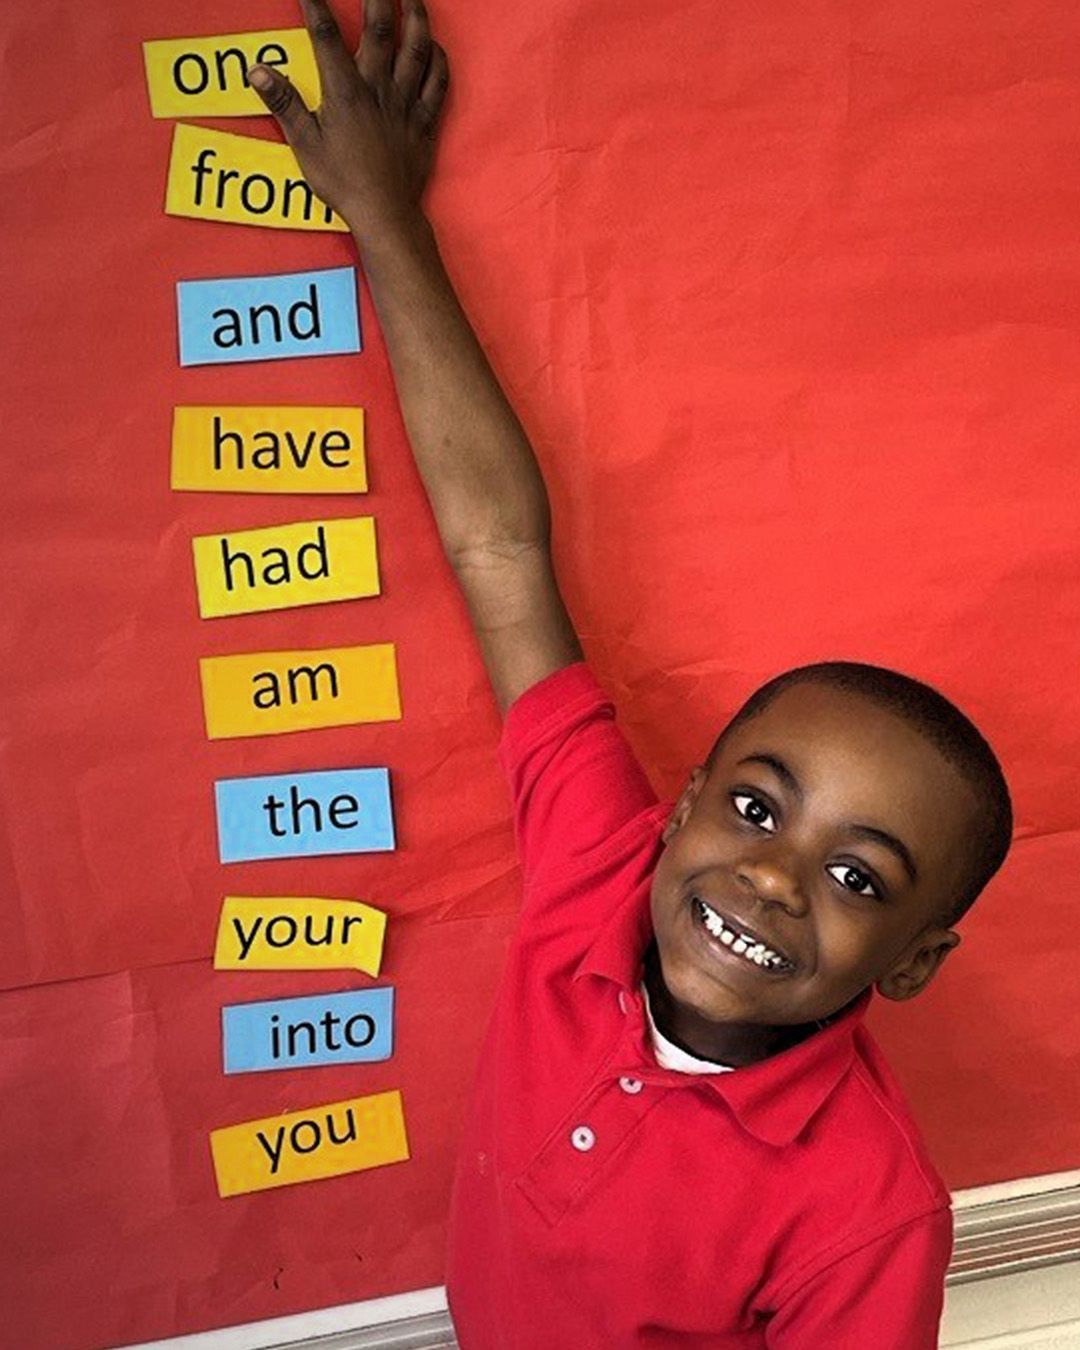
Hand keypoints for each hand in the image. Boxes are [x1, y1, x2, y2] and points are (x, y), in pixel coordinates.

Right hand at [248, 0, 449, 236]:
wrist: (385, 214)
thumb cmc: (343, 184)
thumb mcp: (305, 146)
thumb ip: (284, 104)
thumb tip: (256, 71)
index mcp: (345, 93)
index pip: (326, 36)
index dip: (314, 5)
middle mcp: (378, 90)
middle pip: (381, 28)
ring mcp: (405, 104)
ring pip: (416, 48)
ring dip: (416, 16)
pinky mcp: (424, 122)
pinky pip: (438, 83)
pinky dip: (438, 60)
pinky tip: (434, 45)